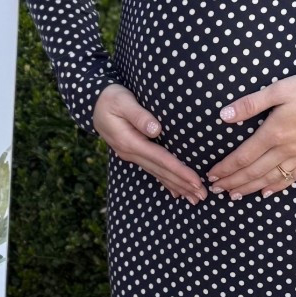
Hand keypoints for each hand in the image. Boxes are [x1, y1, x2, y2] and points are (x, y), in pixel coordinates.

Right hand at [92, 84, 207, 203]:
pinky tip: (175, 192)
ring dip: (176, 186)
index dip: (179, 171)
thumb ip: (139, 115)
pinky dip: (165, 182)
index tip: (196, 181)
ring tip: (194, 198)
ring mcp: (131, 155)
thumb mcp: (123, 101)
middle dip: (183, 184)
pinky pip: (152, 170)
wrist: (93, 102)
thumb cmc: (111, 98)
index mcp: (130, 142)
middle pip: (161, 171)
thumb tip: (156, 130)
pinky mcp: (133, 153)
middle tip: (202, 196)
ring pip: (157, 174)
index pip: (160, 159)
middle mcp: (130, 153)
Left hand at [206, 74, 295, 197]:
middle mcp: (284, 150)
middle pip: (253, 172)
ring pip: (270, 178)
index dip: (226, 168)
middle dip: (233, 182)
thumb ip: (251, 103)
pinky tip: (267, 192)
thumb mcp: (278, 90)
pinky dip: (277, 187)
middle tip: (217, 190)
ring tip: (235, 195)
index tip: (212, 175)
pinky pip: (292, 177)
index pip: (243, 157)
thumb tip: (224, 115)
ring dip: (250, 188)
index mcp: (272, 134)